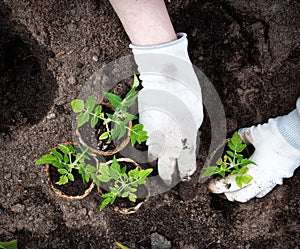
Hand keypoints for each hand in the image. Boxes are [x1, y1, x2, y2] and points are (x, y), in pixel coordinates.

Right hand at [130, 33, 202, 182]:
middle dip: (167, 176)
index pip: (186, 167)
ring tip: (158, 156)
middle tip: (167, 177)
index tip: (183, 174)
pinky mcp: (142, 127)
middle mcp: (169, 143)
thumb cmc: (186, 94)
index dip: (184, 173)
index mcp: (187, 141)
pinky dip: (149, 143)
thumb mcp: (197, 116)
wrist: (165, 78)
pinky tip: (152, 138)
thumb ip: (191, 133)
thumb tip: (186, 143)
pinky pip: (145, 142)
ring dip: (156, 158)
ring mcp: (153, 136)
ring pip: (152, 157)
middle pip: (165, 170)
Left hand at [209, 104, 299, 201]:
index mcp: (253, 171)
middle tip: (221, 189)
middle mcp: (263, 179)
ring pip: (255, 193)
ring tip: (235, 187)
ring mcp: (274, 179)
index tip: (211, 187)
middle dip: (229, 194)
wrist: (298, 133)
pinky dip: (256, 187)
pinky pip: (266, 187)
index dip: (219, 186)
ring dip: (243, 192)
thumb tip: (234, 138)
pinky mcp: (281, 175)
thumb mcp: (253, 134)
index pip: (231, 184)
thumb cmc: (276, 135)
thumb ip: (240, 138)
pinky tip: (253, 181)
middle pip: (242, 195)